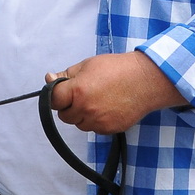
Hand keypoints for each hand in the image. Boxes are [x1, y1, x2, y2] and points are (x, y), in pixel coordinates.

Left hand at [46, 52, 183, 133]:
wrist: (145, 80)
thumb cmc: (118, 69)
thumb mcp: (87, 65)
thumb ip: (66, 75)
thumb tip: (49, 79)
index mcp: (78, 90)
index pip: (53, 100)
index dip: (56, 95)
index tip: (61, 91)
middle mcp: (86, 109)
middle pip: (64, 115)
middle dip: (69, 105)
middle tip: (83, 93)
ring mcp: (97, 122)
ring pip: (79, 124)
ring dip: (82, 115)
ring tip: (98, 99)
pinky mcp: (108, 129)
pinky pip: (94, 129)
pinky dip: (96, 120)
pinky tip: (107, 107)